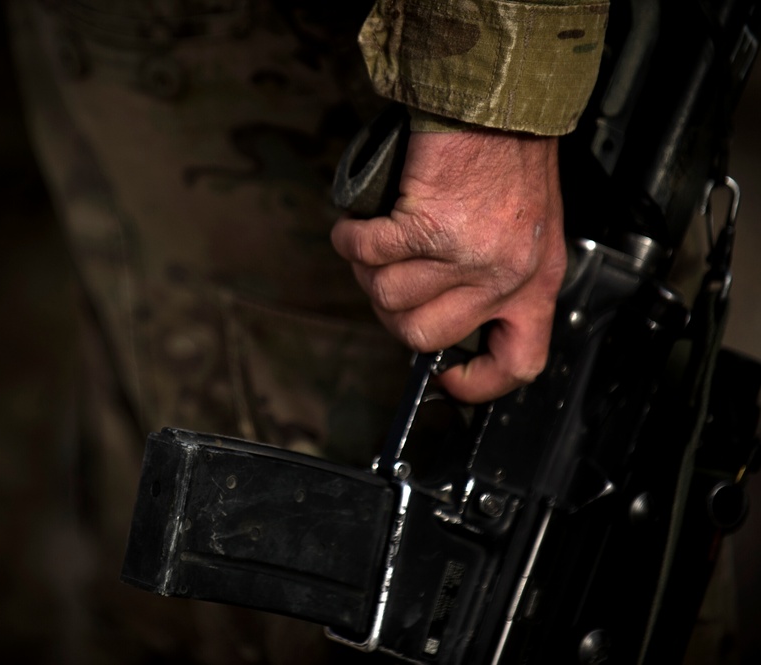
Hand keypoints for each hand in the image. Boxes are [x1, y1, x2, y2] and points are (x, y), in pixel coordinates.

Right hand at [331, 128, 566, 402]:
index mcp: (535, 284)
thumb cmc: (512, 160)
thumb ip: (496, 280)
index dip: (477, 383)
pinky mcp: (427, 225)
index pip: (516, 363)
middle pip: (424, 336)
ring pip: (387, 294)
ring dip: (368, 269)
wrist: (503, 103)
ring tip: (375, 240)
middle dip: (393, 312)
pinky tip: (355, 225)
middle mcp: (503, 277)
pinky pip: (368, 253)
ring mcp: (465, 255)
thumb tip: (443, 313)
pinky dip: (351, 239)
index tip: (447, 376)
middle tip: (389, 279)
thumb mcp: (527, 234)